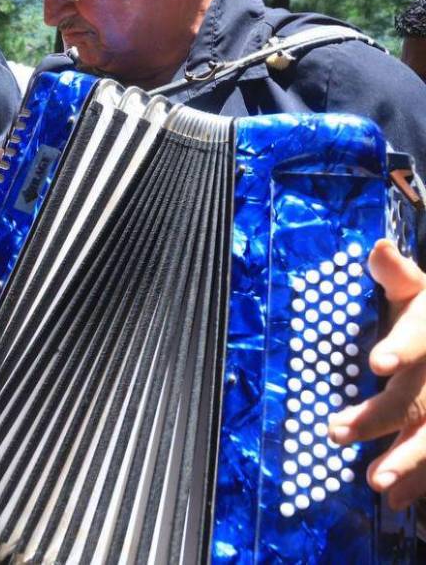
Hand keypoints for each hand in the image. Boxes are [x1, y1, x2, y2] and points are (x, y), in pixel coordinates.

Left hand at [328, 239, 425, 509]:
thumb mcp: (422, 293)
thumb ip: (397, 276)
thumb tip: (378, 248)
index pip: (422, 334)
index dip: (404, 347)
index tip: (377, 361)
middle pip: (421, 398)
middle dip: (381, 416)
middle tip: (334, 431)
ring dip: (408, 461)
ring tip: (373, 482)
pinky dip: (421, 483)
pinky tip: (397, 502)